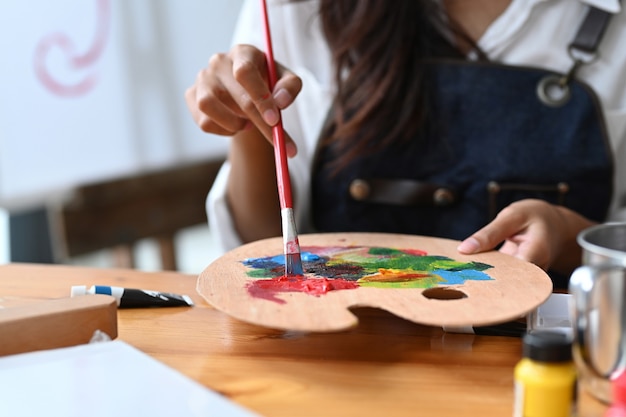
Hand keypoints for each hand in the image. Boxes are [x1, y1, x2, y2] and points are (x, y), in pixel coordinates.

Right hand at [184, 44, 302, 155]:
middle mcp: (218, 62)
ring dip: (234, 124)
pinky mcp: (191, 96)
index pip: (245, 72)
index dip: (260, 98)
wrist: (245, 90)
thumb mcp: (285, 80)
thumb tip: (281, 102)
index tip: (275, 120)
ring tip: (248, 124)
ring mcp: (202, 79)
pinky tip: (234, 124)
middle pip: (236, 96)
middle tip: (278, 143)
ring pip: (210, 108)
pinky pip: (204, 123)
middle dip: (259, 123)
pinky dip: (224, 130)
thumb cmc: (268, 82)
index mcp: (242, 53)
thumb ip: (290, 86)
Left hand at [457, 199, 595, 273]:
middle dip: (483, 279)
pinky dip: (489, 272)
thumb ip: (489, 234)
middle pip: (507, 282)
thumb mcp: (511, 217)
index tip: (468, 274)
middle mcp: (535, 271)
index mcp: (536, 253)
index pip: (513, 275)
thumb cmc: (535, 217)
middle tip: (461, 273)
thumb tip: (464, 249)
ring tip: (465, 271)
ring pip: (503, 281)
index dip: (489, 276)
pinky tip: (475, 269)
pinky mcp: (521, 277)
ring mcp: (529, 276)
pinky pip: (503, 278)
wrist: (555, 224)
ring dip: (484, 276)